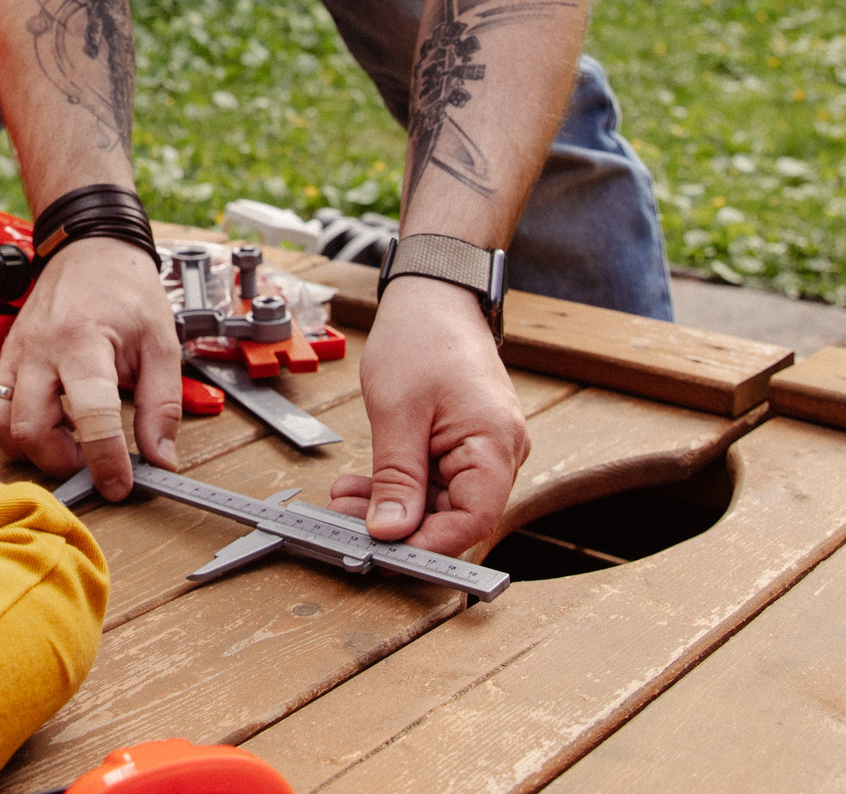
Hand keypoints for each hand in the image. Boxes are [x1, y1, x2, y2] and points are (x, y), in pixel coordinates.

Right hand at [0, 237, 181, 497]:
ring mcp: (17, 354)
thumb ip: (162, 405)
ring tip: (71, 443)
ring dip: (34, 450)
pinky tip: (51, 424)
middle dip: (63, 462)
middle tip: (95, 462)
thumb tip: (162, 459)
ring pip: (1, 425)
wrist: (91, 248)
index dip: (106, 460)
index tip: (121, 485)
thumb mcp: (161, 343)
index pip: (92, 414)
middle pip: (30, 428)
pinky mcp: (6, 359)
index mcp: (84, 340)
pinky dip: (16, 430)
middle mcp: (41, 349)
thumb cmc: (126, 289)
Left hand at [327, 272, 528, 557]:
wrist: (433, 293)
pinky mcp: (464, 443)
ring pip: (440, 501)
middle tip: (345, 520)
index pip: (472, 521)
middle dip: (400, 524)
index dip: (428, 544)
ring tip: (345, 498)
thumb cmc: (422, 335)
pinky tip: (363, 485)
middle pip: (455, 515)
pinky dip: (400, 485)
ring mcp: (483, 448)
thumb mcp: (397, 411)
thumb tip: (390, 530)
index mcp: (495, 444)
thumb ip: (396, 477)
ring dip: (393, 505)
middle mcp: (500, 452)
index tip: (384, 551)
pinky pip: (436, 479)